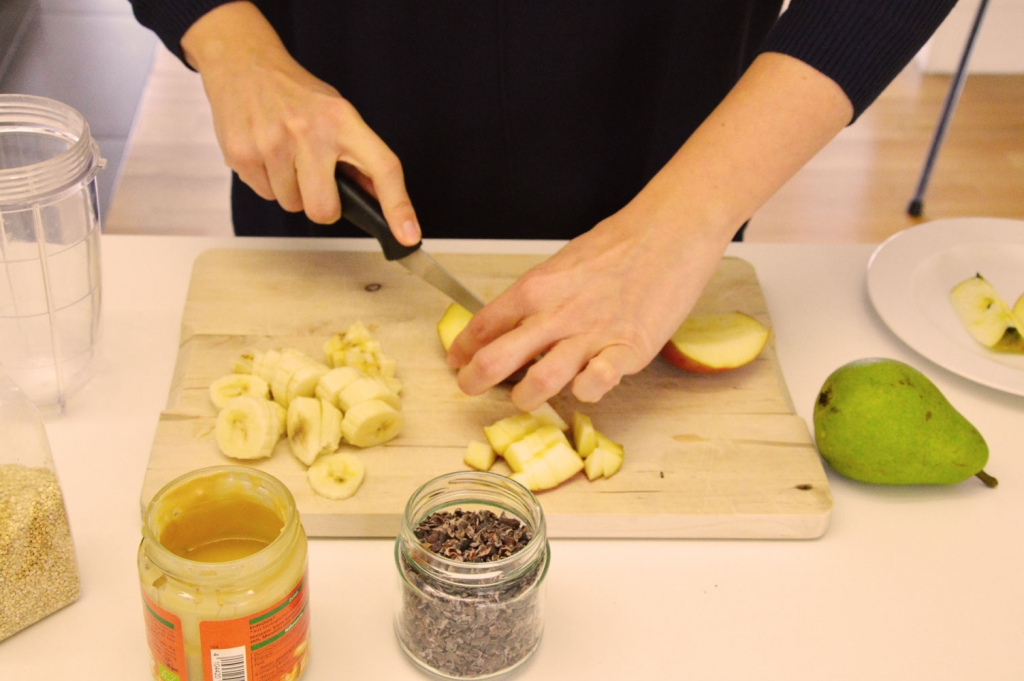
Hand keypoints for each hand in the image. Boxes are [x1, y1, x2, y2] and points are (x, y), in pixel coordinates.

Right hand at [180, 1, 419, 243]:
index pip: (382, 168)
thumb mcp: (337, 114)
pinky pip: (265, 195)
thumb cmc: (297, 93)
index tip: (407, 235)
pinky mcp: (243, 155)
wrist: (243, 62)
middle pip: (324, 210)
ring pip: (292, 205)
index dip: (398, 207)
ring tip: (286, 156)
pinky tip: (266, 153)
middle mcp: (309, 133)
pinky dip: (269, 182)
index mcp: (343, 121)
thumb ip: (358, 157)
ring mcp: (273, 144)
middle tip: (317, 183)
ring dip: (292, 190)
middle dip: (323, 207)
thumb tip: (378, 200)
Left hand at [446, 205, 728, 410]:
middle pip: (496, 360)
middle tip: (470, 389)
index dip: (463, 350)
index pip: (483, 326)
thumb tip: (515, 322)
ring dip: (524, 399)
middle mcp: (555, 314)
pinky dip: (583, 393)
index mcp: (535, 288)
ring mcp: (590, 334)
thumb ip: (540, 297)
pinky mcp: (627, 350)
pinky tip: (583, 388)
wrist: (670, 230)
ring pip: (539, 383)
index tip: (458, 361)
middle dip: (474, 382)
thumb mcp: (564, 264)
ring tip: (525, 398)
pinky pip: (593, 385)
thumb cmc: (620, 244)